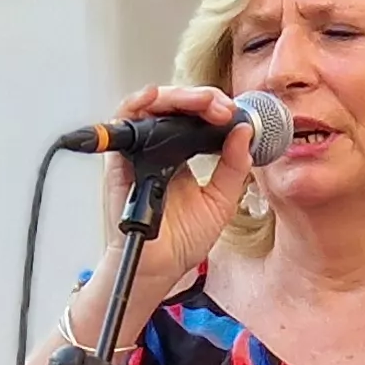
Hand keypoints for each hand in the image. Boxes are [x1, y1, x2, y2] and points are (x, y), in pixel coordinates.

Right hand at [78, 85, 261, 344]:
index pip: (196, 117)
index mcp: (182, 154)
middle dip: (202, 99)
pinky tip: (155, 98)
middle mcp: (159, 148)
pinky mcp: (121, 160)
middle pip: (176, 106)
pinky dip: (136, 104)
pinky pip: (122, 122)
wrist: (158, 268)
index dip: (215, 108)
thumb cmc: (182, 241)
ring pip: (152, 106)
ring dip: (177, 96)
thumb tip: (243, 132)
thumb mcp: (221, 200)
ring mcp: (139, 152)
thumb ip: (234, 166)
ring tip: (202, 102)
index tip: (236, 114)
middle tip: (222, 108)